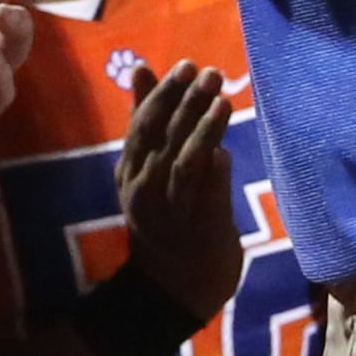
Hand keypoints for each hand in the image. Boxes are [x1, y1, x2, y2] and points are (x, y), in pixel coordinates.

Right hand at [115, 62, 244, 323]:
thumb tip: (142, 68)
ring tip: (222, 99)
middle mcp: (144, 189)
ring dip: (201, 129)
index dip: (164, 93)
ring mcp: (170, 210)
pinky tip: (224, 150)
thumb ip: (145, 121)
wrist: (171, 291)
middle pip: (161, 138)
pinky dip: (212, 172)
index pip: (142, 124)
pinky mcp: (198, 230)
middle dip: (184, 102)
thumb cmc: (166, 223)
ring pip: (182, 162)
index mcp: (131, 172)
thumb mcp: (146, 171)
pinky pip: (203, 196)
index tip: (186, 64)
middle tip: (208, 72)